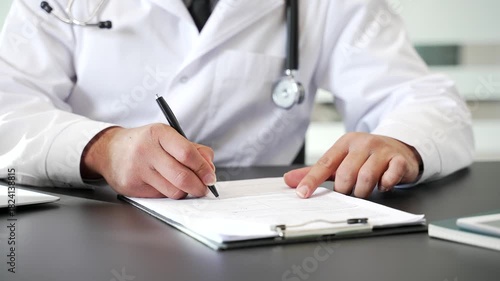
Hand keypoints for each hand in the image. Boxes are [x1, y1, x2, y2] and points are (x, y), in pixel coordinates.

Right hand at [80, 124, 215, 198]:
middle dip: (198, 186)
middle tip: (204, 188)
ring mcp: (137, 170)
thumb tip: (210, 169)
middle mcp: (146, 150)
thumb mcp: (169, 137)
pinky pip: (161, 197)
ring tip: (182, 184)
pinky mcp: (132, 187)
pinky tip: (163, 184)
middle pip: (182, 176)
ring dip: (184, 191)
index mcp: (159, 134)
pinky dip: (168, 193)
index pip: (187, 154)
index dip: (203, 169)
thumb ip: (194, 150)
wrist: (110, 151)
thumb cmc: (146, 144)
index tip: (211, 177)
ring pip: (173, 191)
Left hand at [284, 132, 421, 197]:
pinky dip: (384, 186)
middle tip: (349, 190)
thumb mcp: (339, 160)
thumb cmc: (364, 157)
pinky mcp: (399, 160)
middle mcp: (363, 143)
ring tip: (364, 189)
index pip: (324, 163)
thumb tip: (288, 180)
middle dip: (344, 189)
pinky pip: (389, 178)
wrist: (398, 148)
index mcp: (345, 143)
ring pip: (366, 177)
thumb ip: (315, 171)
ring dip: (362, 191)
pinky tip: (382, 184)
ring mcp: (382, 150)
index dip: (312, 180)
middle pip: (346, 173)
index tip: (302, 194)